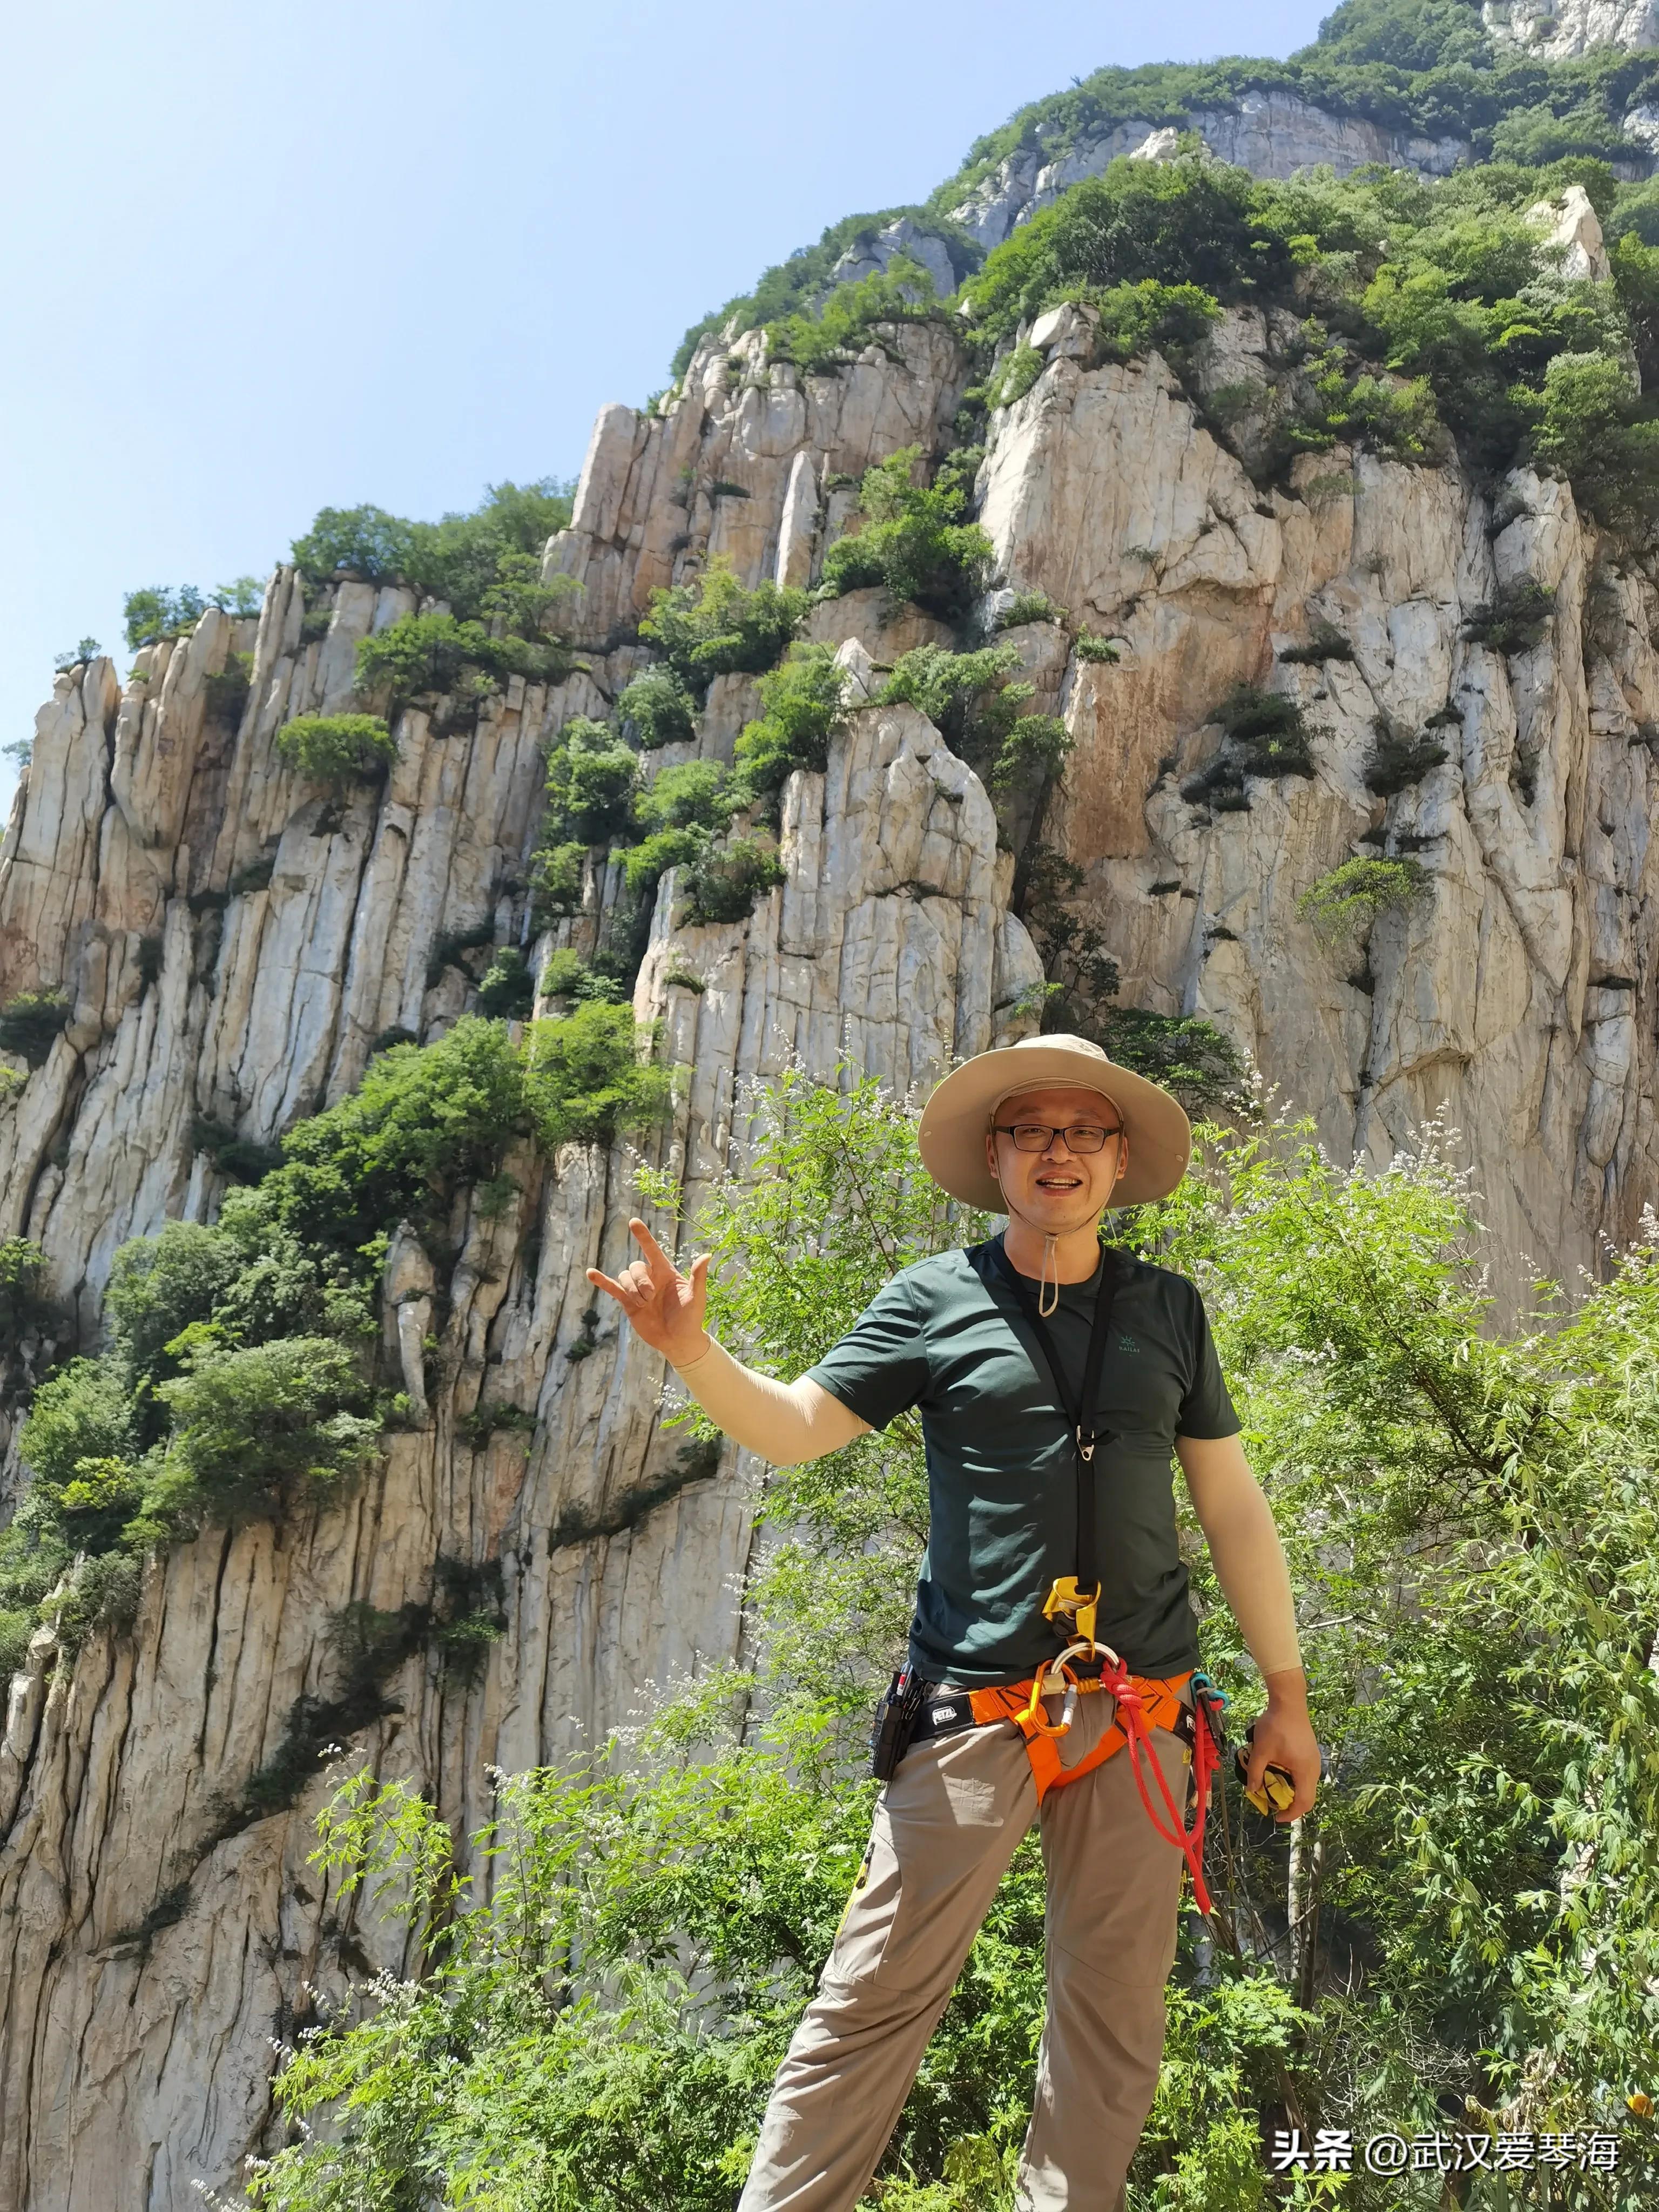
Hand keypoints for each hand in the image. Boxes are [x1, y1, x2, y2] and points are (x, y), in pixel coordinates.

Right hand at [587, 1218, 711, 1367]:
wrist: (678, 1342)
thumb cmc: (691, 1319)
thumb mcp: (696, 1297)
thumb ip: (697, 1276)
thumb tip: (707, 1255)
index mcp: (666, 1273)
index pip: (652, 1250)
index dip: (643, 1237)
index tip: (633, 1222)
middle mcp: (651, 1278)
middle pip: (636, 1267)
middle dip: (640, 1281)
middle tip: (650, 1298)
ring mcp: (638, 1290)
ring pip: (624, 1277)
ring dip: (631, 1289)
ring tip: (643, 1304)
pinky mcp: (629, 1303)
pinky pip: (613, 1288)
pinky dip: (602, 1281)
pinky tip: (590, 1273)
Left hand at [1250, 1670, 1319, 1822]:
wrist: (1289, 1702)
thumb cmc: (1275, 1726)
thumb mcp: (1261, 1750)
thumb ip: (1255, 1772)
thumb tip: (1251, 1790)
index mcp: (1305, 1771)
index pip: (1303, 1802)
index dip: (1290, 1814)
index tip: (1276, 1817)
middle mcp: (1314, 1768)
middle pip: (1308, 1797)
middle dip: (1292, 1805)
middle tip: (1274, 1806)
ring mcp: (1314, 1760)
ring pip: (1307, 1785)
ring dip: (1293, 1792)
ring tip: (1275, 1790)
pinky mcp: (1310, 1752)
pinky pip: (1306, 1774)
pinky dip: (1295, 1781)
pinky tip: (1280, 1774)